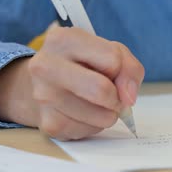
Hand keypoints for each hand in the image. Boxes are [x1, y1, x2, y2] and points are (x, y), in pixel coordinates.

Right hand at [0, 27, 144, 140]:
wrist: (44, 84)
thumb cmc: (82, 64)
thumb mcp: (109, 51)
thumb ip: (129, 67)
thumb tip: (128, 98)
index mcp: (62, 39)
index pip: (112, 60)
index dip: (120, 70)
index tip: (112, 72)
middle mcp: (45, 66)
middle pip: (101, 90)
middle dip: (117, 97)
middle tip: (113, 95)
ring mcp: (43, 97)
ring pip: (102, 116)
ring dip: (108, 113)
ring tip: (94, 102)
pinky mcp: (49, 124)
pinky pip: (90, 131)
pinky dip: (95, 125)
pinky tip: (82, 112)